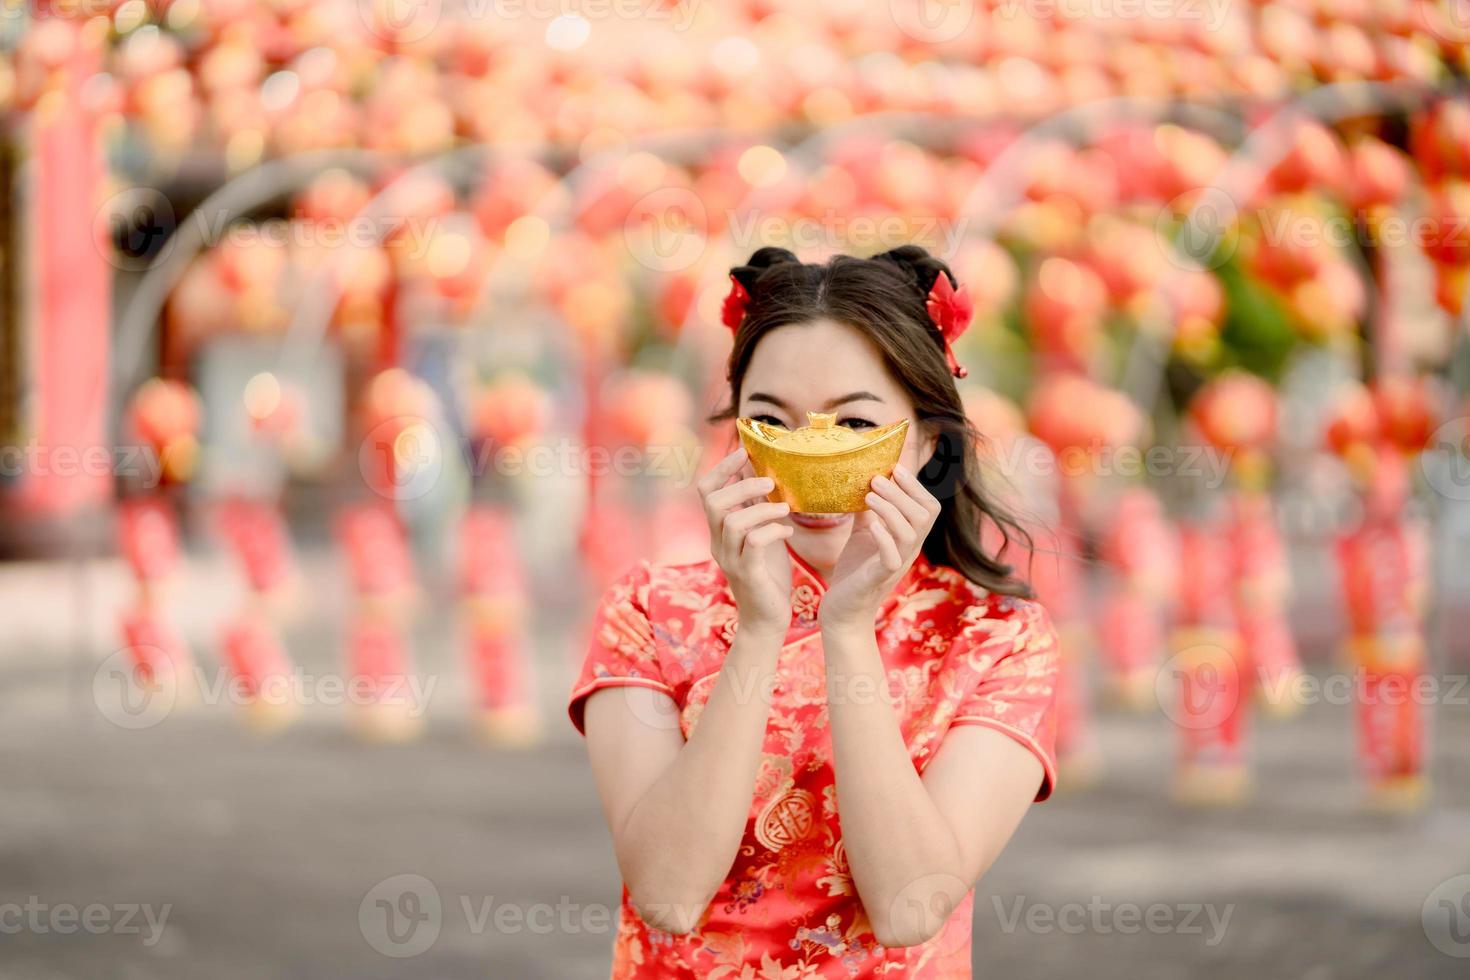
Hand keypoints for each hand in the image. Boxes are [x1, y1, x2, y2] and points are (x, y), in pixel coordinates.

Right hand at [699, 448, 793, 636]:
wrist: (768, 621)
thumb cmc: (768, 576)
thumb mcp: (761, 536)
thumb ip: (756, 510)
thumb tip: (760, 475)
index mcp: (718, 531)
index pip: (705, 491)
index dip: (721, 468)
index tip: (743, 451)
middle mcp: (718, 543)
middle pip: (713, 502)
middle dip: (742, 485)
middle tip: (770, 482)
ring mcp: (730, 560)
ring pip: (733, 522)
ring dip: (761, 508)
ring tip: (785, 507)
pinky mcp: (748, 574)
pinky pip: (754, 544)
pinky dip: (772, 530)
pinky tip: (788, 530)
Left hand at [819, 464, 940, 631]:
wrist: (843, 609)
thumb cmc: (855, 570)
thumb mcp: (863, 533)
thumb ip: (869, 511)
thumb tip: (864, 481)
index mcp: (908, 537)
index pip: (928, 507)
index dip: (915, 485)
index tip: (895, 467)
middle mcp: (909, 550)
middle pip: (924, 515)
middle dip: (903, 492)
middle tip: (877, 478)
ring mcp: (897, 564)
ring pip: (910, 533)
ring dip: (890, 509)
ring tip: (869, 495)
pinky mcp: (880, 578)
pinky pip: (892, 557)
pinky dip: (884, 538)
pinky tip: (871, 525)